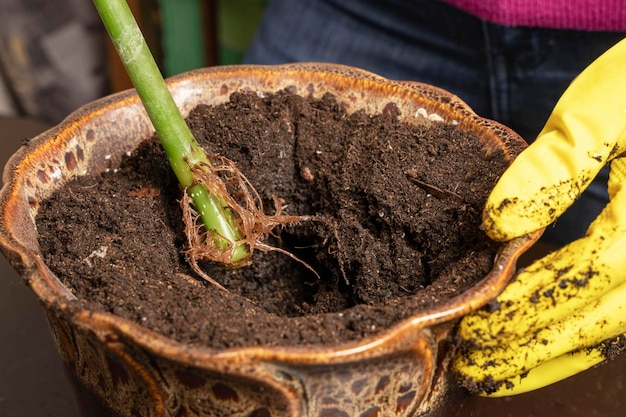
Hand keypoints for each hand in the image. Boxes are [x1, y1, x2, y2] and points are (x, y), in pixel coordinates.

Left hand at [453, 37, 625, 395]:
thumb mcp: (606, 104)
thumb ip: (557, 165)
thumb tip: (498, 224)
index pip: (593, 273)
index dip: (534, 302)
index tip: (480, 318)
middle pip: (603, 320)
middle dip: (535, 347)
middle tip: (474, 364)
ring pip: (614, 330)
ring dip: (553, 355)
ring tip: (494, 369)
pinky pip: (618, 312)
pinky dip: (576, 336)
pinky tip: (537, 342)